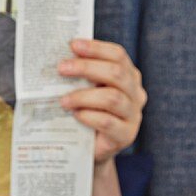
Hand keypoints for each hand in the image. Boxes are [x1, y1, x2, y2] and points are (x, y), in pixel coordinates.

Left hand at [58, 39, 146, 164]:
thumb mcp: (86, 92)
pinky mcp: (126, 135)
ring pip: (112, 98)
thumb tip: (60, 59)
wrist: (90, 151)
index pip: (118, 55)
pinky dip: (89, 116)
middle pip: (116, 73)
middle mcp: (135, 93)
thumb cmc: (87, 115)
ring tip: (63, 100)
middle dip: (86, 67)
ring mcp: (133, 115)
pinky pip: (107, 122)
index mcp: (128, 76)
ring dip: (84, 96)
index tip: (73, 45)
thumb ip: (81, 77)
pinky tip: (75, 115)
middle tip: (62, 68)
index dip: (96, 48)